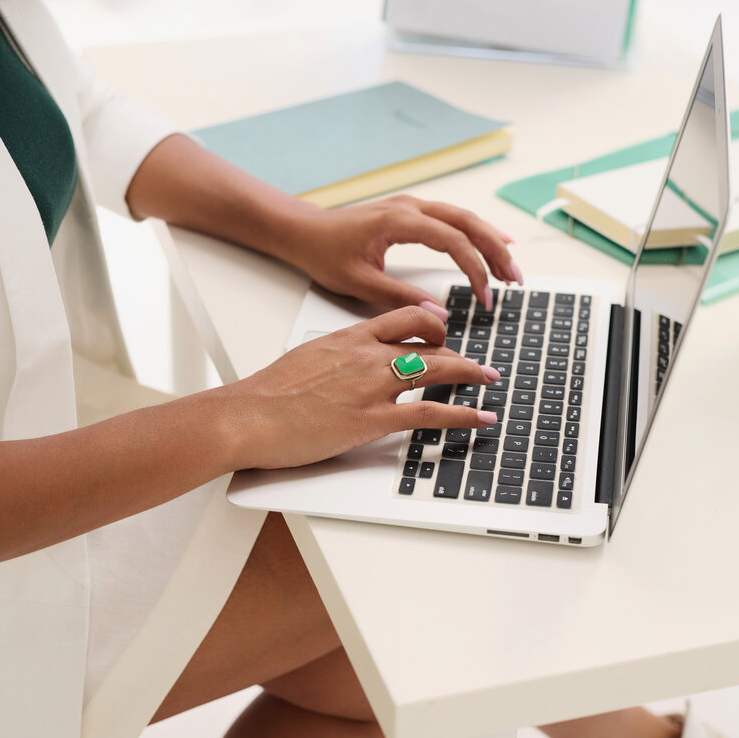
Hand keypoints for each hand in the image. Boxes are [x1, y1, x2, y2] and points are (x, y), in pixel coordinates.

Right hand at [226, 306, 501, 470]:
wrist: (248, 416)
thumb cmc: (266, 395)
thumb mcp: (304, 361)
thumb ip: (333, 360)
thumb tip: (342, 371)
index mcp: (348, 338)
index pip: (401, 318)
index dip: (430, 323)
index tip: (442, 331)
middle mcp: (366, 355)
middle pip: (427, 343)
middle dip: (459, 353)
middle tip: (478, 363)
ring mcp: (372, 386)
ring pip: (437, 371)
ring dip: (471, 375)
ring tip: (490, 380)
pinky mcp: (373, 419)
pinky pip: (431, 413)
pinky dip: (463, 415)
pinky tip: (481, 418)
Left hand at [289, 194, 522, 315]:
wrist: (303, 231)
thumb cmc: (324, 253)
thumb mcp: (360, 282)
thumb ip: (400, 298)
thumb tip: (438, 316)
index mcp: (400, 220)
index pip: (453, 242)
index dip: (475, 270)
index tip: (485, 298)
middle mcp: (411, 207)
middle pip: (468, 223)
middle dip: (496, 251)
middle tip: (516, 280)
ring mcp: (412, 206)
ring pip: (464, 218)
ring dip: (490, 241)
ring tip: (511, 268)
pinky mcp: (410, 213)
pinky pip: (452, 218)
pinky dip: (475, 232)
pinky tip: (492, 243)